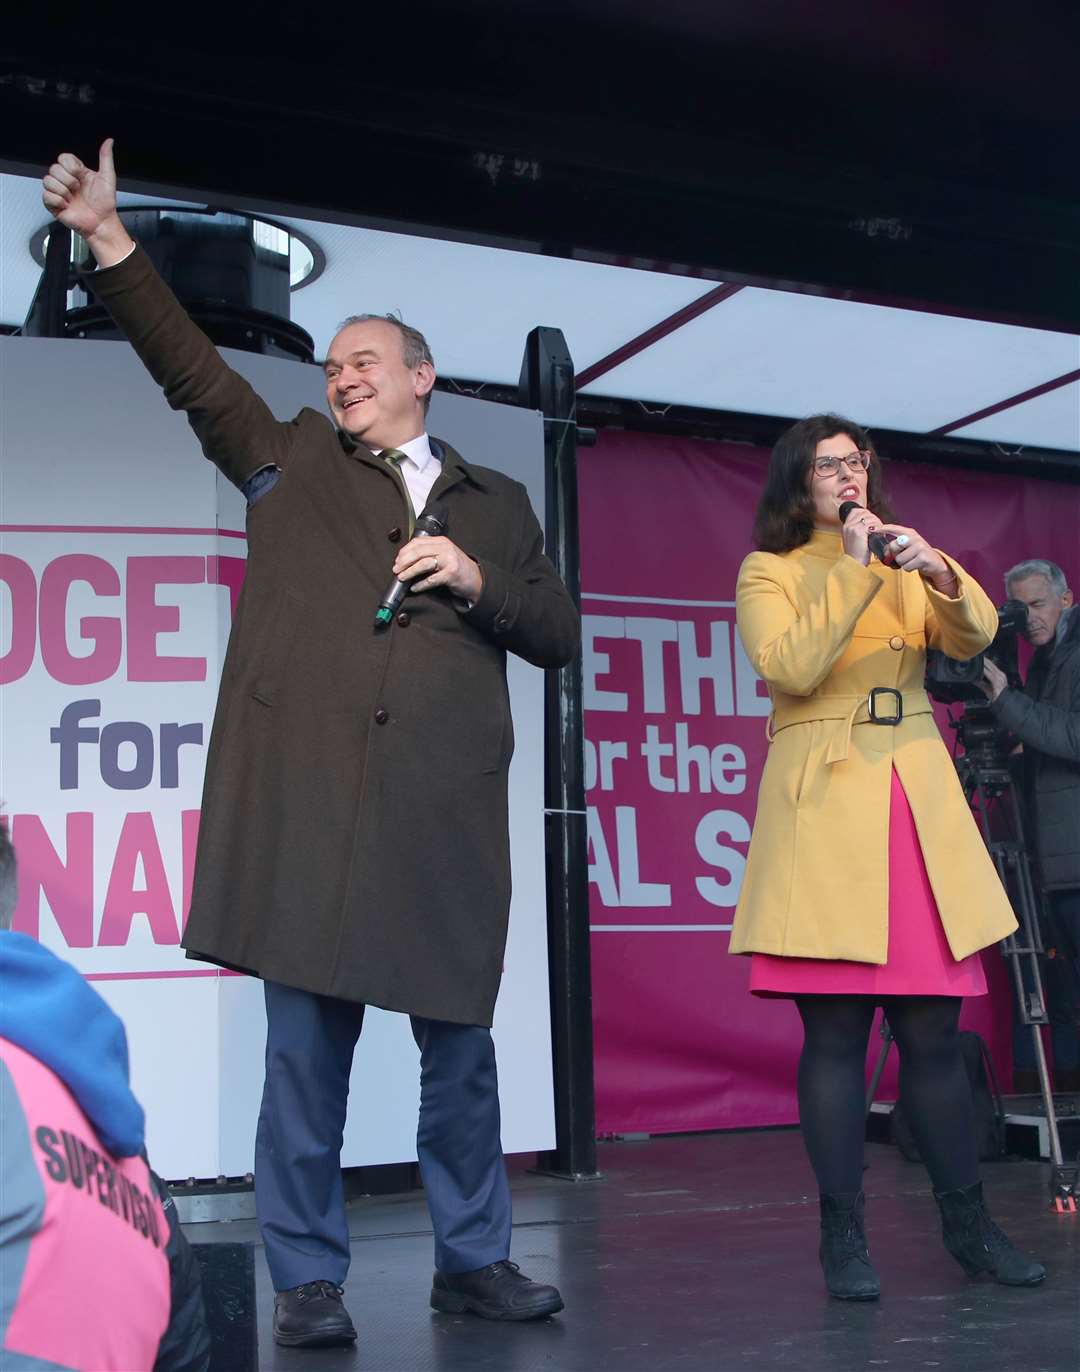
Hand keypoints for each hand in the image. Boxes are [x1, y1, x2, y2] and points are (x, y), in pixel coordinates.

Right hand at [41, 138, 132, 266]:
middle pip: (54, 168)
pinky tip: (67, 205)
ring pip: (48, 180)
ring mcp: (59, 192)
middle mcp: (66, 180)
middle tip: (78, 189)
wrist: (102, 223)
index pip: (63, 158)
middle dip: (68, 180)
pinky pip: (46, 196)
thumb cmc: (105, 203)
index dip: (71, 166)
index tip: (81, 175)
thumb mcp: (108, 177)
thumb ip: (106, 158)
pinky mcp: (53, 205)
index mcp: (76, 172)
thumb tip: (109, 141)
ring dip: (63, 191)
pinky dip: (58, 201)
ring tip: (73, 198)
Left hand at [392, 535, 482, 600]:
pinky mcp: (451, 574)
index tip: (397, 560)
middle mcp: (445, 548)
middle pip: (418, 552)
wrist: (476, 579)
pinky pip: (431, 579)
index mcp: (441, 541)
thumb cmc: (458, 568)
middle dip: (403, 561)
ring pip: (423, 564)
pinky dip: (420, 584)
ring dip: (409, 572)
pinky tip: (415, 587)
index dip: (404, 551)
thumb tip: (406, 560)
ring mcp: (449, 560)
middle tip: (396, 569)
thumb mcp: (444, 554)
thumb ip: (429, 553)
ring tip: (402, 577)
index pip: (417, 542)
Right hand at [840, 505, 885, 565]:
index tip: (873, 521)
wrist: (855, 563)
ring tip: (880, 531)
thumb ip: (859, 528)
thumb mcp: (855, 538)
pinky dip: (878, 528)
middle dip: (874, 518)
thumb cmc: (857, 553)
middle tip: (879, 527)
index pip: (856, 511)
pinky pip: (871, 524)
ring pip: (869, 518)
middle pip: (864, 513)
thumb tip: (871, 521)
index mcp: (846, 526)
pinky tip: (879, 534)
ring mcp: (852, 527)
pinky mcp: (858, 531)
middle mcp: (848, 525)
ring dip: (877, 523)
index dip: (867, 514)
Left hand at [878, 525, 951, 583]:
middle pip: (893, 546)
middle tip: (901, 557)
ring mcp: (919, 547)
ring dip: (903, 564)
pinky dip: (909, 568)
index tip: (872, 529)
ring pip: (899, 559)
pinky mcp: (923, 557)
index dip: (883, 528)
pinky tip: (916, 565)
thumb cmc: (917, 555)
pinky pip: (906, 567)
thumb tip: (883, 552)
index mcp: (909, 533)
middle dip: (894, 555)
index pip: (894, 528)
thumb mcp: (907, 546)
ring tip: (911, 561)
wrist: (935, 563)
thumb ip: (896, 546)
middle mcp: (914, 538)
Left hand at [978, 657, 1007, 701]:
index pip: (992, 665)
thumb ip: (981, 683)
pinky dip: (985, 671)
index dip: (985, 661)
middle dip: (984, 660)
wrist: (1003, 703)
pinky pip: (990, 674)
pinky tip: (980, 668)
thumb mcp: (987, 689)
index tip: (979, 657)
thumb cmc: (997, 697)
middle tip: (977, 655)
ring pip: (990, 668)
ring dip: (984, 663)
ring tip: (978, 659)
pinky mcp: (997, 682)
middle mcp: (1000, 675)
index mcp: (999, 676)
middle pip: (991, 664)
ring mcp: (999, 678)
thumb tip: (974, 679)